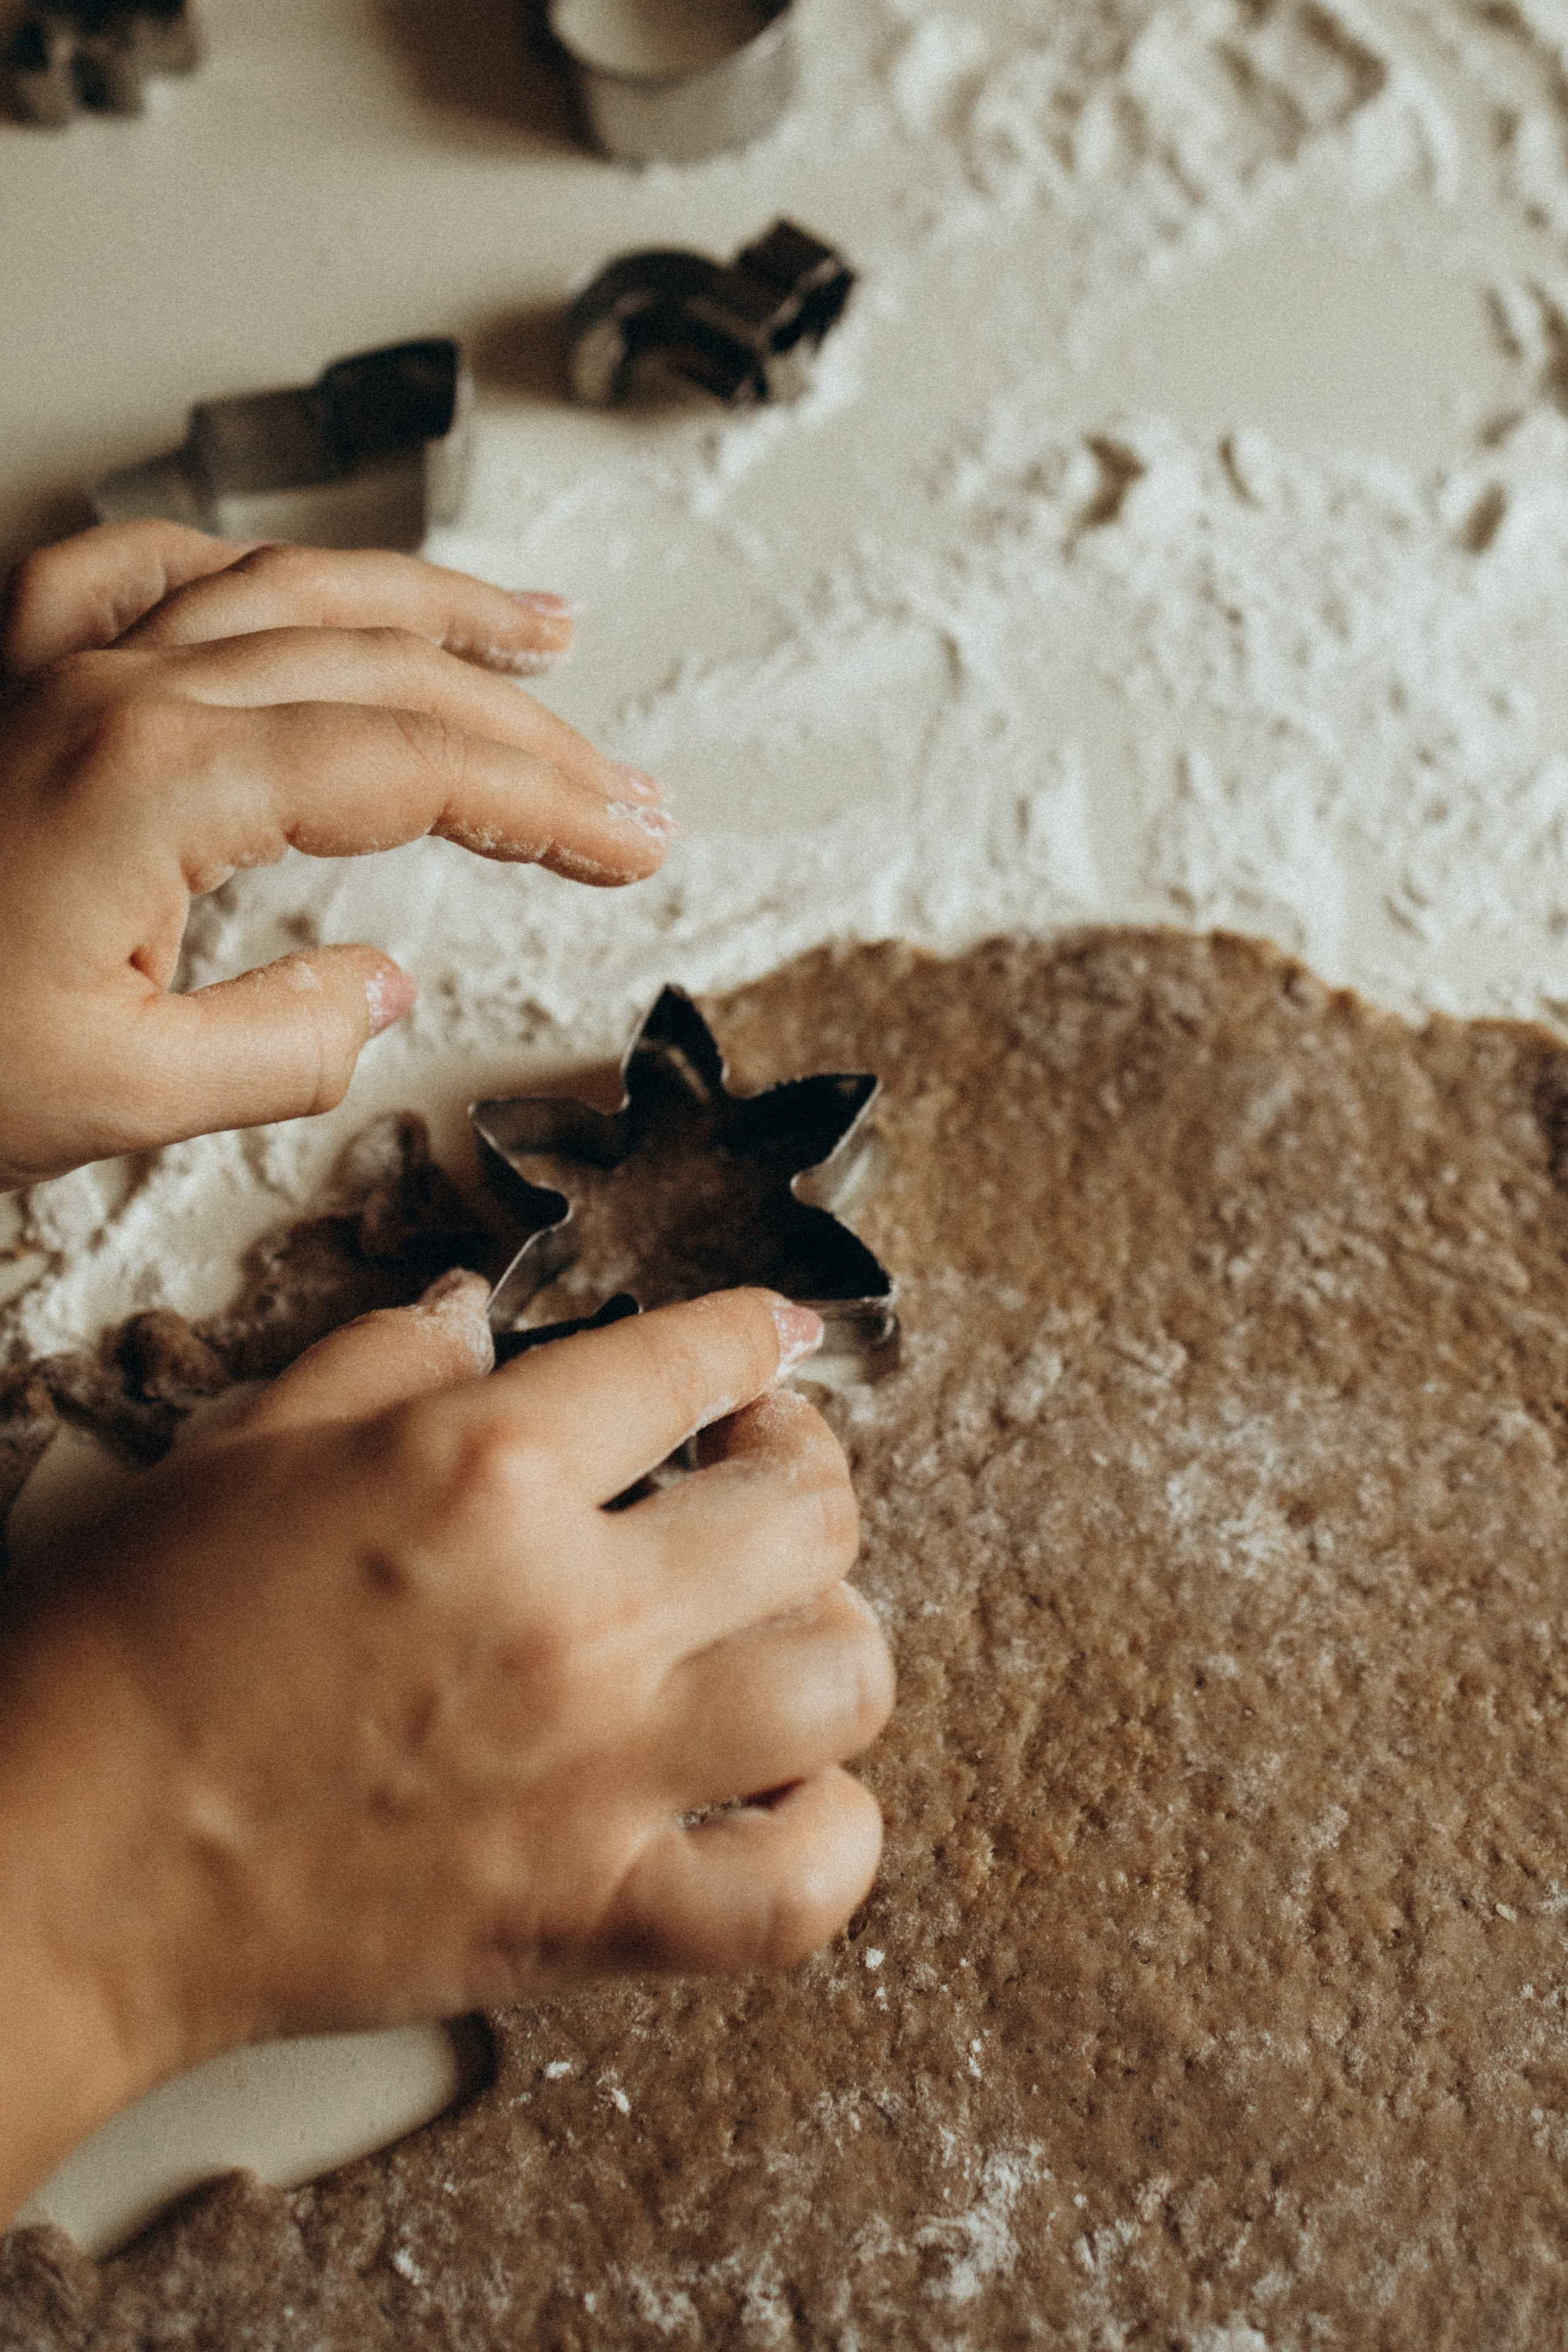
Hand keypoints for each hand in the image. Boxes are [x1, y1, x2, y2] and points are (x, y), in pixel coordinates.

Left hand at [0, 522, 676, 1185]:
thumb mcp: (114, 1098)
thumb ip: (281, 1043)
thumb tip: (381, 991)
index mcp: (158, 781)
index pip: (415, 764)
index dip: (549, 801)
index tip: (634, 843)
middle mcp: (117, 686)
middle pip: (380, 668)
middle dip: (527, 725)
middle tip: (623, 786)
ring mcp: (55, 657)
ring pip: (286, 586)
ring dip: (429, 606)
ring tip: (537, 631)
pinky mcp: (8, 665)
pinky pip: (141, 568)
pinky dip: (244, 570)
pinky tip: (298, 585)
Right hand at [0, 1283, 890, 2217]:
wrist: (66, 1861)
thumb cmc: (135, 1643)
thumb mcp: (249, 1441)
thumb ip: (386, 1356)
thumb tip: (477, 1315)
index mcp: (484, 1469)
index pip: (691, 1361)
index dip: (755, 1333)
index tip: (776, 1337)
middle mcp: (575, 1613)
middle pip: (809, 1510)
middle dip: (805, 1462)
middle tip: (762, 1462)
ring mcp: (601, 1777)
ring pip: (843, 1680)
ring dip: (832, 1633)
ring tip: (778, 1618)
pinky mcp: (594, 1919)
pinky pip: (802, 1891)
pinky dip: (828, 1837)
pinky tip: (787, 1788)